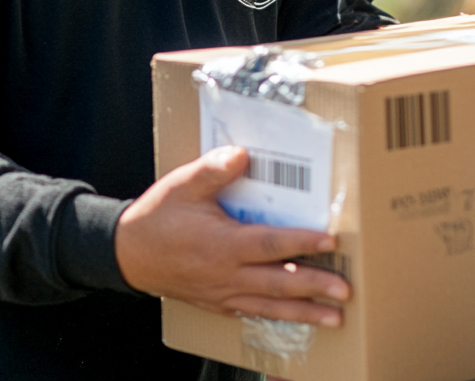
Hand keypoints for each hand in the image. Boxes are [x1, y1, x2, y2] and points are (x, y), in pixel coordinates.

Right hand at [114, 146, 349, 325]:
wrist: (128, 253)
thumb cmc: (158, 217)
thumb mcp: (183, 184)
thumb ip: (214, 169)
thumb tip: (243, 154)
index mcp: (222, 244)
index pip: (270, 244)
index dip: (301, 242)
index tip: (330, 240)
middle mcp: (227, 274)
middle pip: (279, 283)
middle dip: (315, 286)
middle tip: (346, 290)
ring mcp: (224, 293)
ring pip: (271, 306)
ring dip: (306, 312)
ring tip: (335, 317)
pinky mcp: (219, 303)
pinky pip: (254, 314)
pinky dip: (280, 319)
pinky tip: (300, 319)